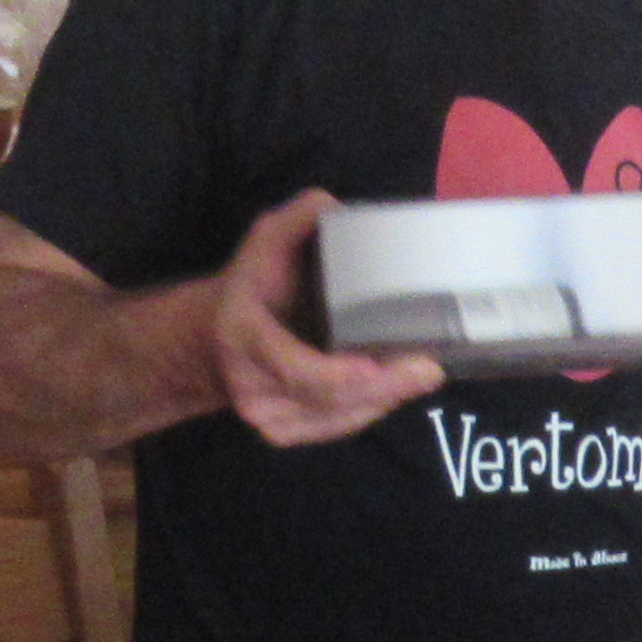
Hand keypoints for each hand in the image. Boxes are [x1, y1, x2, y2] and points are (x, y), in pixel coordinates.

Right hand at [201, 187, 443, 449]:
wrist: (214, 338)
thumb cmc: (251, 286)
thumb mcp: (265, 240)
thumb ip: (299, 220)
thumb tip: (336, 207)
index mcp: (244, 337)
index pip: (291, 366)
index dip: (333, 374)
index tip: (373, 367)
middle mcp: (252, 387)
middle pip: (327, 400)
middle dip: (382, 388)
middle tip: (427, 369)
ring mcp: (267, 418)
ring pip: (338, 419)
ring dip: (384, 400)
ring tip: (422, 374)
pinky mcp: (284, 434)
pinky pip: (337, 427)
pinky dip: (371, 409)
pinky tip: (398, 389)